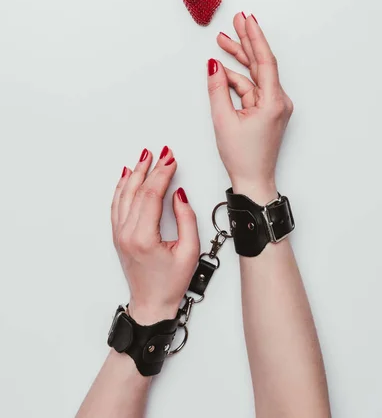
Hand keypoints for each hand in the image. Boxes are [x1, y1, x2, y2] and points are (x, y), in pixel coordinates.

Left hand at [111, 146, 199, 324]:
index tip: (171, 159)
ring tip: (144, 157)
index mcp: (143, 237)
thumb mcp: (189, 252)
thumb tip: (179, 195)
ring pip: (124, 195)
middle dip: (150, 168)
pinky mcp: (118, 235)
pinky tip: (126, 175)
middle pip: (136, 191)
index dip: (162, 174)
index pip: (151, 195)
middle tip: (161, 152)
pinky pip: (117, 204)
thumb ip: (186, 220)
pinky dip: (122, 187)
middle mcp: (127, 233)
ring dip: (134, 173)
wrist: (151, 303)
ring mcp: (120, 233)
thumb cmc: (170, 283)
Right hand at [207, 12, 292, 204]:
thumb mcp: (223, 120)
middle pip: (261, 63)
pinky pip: (251, 89)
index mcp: (273, 102)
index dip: (255, 37)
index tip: (246, 20)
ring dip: (239, 60)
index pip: (265, 61)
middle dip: (246, 41)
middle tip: (237, 20)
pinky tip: (223, 70)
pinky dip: (237, 80)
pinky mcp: (267, 110)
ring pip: (255, 75)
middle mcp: (278, 101)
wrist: (253, 181)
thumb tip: (213, 65)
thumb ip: (217, 89)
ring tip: (222, 41)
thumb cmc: (243, 157)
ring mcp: (274, 105)